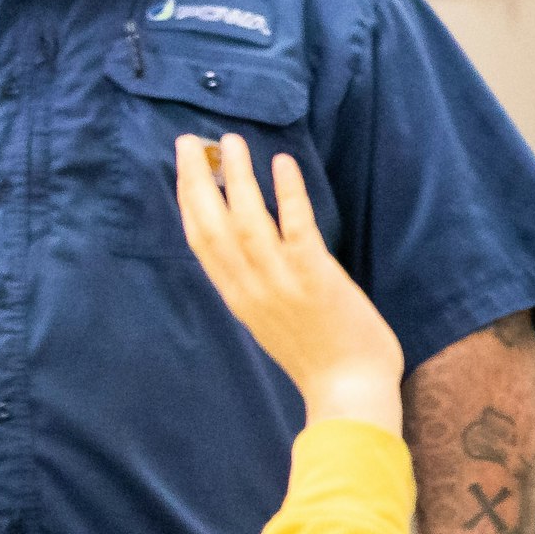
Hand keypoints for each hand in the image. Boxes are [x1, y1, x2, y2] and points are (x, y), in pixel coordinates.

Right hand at [174, 135, 403, 433]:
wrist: (349, 392)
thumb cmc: (319, 357)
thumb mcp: (273, 321)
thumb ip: (257, 288)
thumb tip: (251, 255)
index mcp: (238, 298)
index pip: (201, 242)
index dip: (189, 202)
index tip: (184, 168)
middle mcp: (251, 288)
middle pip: (212, 225)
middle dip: (198, 180)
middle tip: (190, 141)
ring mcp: (281, 282)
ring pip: (247, 220)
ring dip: (238, 177)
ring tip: (231, 141)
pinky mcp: (315, 278)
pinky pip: (296, 228)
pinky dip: (288, 195)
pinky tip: (282, 164)